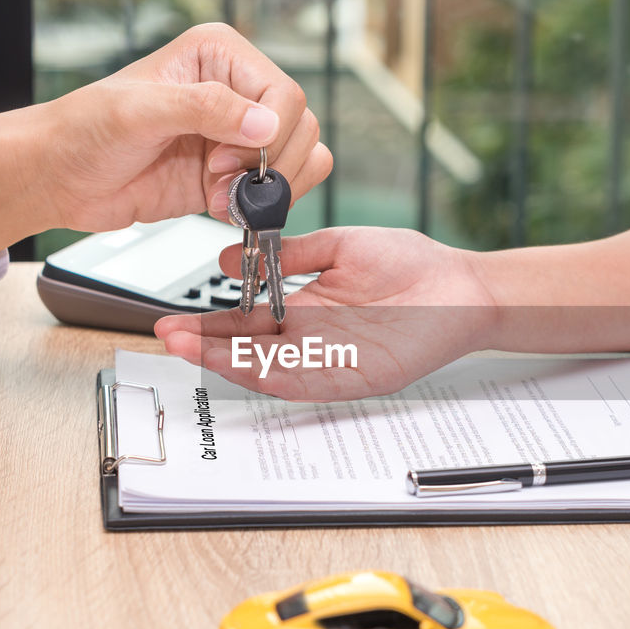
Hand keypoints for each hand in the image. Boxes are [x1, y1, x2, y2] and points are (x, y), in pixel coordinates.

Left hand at [0, 23, 332, 258]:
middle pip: (300, 127)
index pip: (284, 94)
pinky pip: (280, 189)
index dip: (267, 134)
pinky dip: (261, 205)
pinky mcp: (233, 174)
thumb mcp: (140, 110)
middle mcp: (236, 90)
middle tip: (219, 179)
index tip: (224, 159)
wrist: (60, 178)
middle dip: (267, 164)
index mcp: (219, 55)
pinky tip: (220, 206)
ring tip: (217, 196)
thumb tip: (266, 122)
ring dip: (265, 188)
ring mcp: (237, 134)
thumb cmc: (83, 132)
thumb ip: (206, 108)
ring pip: (302, 158)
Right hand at [154, 227, 494, 400]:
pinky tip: (248, 366)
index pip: (245, 323)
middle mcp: (312, 339)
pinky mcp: (357, 377)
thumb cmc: (410, 264)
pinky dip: (277, 376)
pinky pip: (310, 382)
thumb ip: (289, 254)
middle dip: (206, 347)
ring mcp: (332, 361)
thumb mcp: (338, 246)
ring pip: (269, 370)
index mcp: (305, 309)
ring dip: (230, 363)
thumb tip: (231, 258)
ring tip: (194, 349)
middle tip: (168, 337)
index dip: (209, 325)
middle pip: (247, 351)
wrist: (461, 284)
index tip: (174, 320)